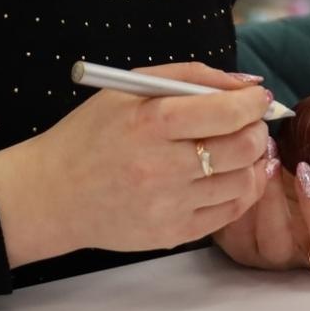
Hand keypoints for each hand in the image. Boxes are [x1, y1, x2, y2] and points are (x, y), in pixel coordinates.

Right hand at [0, 63, 275, 267]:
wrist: (51, 195)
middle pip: (244, 147)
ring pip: (244, 181)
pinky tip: (229, 175)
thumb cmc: (93, 134)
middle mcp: (161, 167)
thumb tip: (250, 85)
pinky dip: (241, 190)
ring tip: (240, 149)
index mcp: (150, 123)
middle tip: (251, 123)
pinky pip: (230, 212)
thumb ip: (193, 77)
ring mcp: (168, 205)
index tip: (258, 99)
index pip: (227, 113)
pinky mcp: (171, 233)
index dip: (254, 103)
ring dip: (253, 161)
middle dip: (258, 129)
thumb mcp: (131, 88)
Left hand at [213, 162, 309, 272]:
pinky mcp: (246, 251)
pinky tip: (249, 170)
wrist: (260, 177)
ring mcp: (282, 255)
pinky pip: (243, 235)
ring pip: (280, 247)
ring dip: (275, 203)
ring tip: (272, 162)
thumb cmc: (302, 164)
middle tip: (308, 172)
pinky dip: (246, 202)